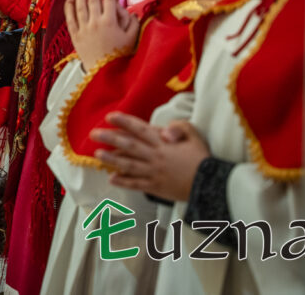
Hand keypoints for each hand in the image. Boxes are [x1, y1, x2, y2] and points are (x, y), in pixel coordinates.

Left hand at [64, 0, 137, 70]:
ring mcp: (84, 29)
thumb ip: (133, 22)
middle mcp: (95, 23)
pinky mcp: (76, 37)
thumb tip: (129, 11)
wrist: (105, 74)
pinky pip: (71, 19)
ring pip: (80, 6)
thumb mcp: (132, 38)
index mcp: (110, 22)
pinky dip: (69, 8)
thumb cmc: (121, 56)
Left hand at [91, 112, 209, 201]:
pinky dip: (123, 182)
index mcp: (163, 142)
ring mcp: (154, 172)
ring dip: (112, 159)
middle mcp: (155, 156)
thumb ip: (179, 127)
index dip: (124, 122)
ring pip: (128, 165)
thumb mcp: (194, 134)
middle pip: (129, 146)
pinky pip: (136, 184)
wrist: (210, 183)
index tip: (109, 117)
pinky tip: (111, 178)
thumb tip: (164, 130)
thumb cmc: (202, 157)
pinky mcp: (155, 187)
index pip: (140, 129)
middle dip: (110, 138)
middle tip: (94, 134)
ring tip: (97, 155)